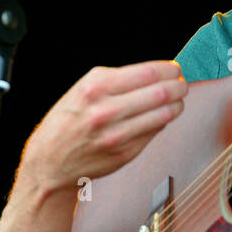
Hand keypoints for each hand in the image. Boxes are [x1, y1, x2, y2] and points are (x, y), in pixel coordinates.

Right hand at [21, 61, 187, 192]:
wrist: (49, 163)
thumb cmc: (67, 122)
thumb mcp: (83, 89)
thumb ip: (118, 80)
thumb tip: (157, 74)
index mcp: (95, 87)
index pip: (148, 72)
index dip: (169, 69)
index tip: (175, 69)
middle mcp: (106, 110)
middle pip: (161, 92)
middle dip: (179, 86)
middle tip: (182, 84)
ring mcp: (117, 134)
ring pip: (164, 114)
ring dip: (177, 105)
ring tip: (177, 101)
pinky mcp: (125, 153)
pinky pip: (154, 132)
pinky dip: (162, 122)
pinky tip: (160, 117)